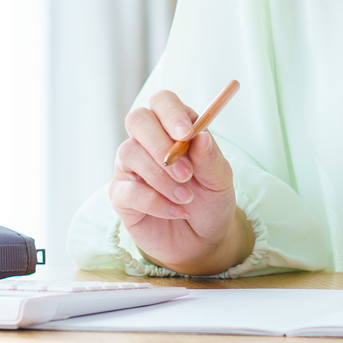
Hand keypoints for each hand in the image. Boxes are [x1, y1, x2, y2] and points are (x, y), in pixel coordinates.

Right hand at [109, 90, 252, 275]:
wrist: (202, 239)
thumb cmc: (209, 200)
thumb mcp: (220, 180)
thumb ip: (210, 158)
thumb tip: (200, 136)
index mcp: (174, 128)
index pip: (163, 102)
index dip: (171, 113)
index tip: (186, 133)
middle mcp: (147, 141)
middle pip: (137, 119)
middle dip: (159, 143)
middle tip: (186, 173)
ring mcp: (131, 167)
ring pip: (129, 153)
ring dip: (161, 177)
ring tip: (186, 197)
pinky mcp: (122, 195)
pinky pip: (128, 190)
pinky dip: (156, 202)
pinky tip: (177, 211)